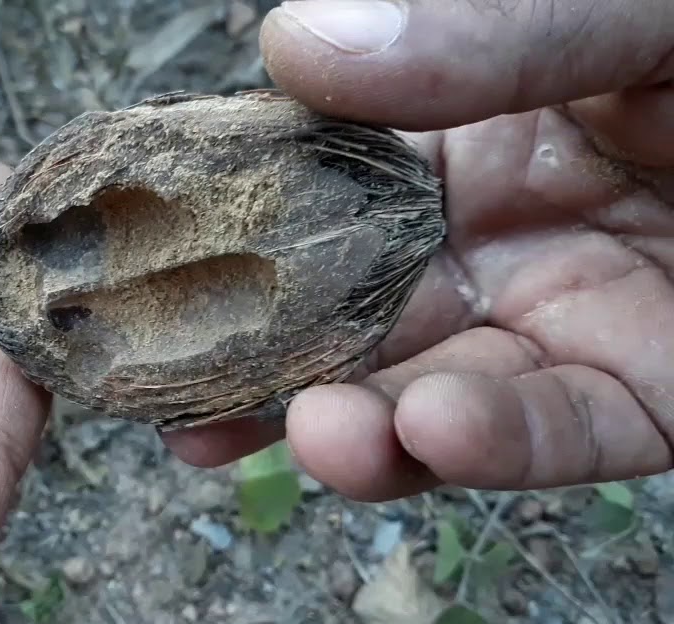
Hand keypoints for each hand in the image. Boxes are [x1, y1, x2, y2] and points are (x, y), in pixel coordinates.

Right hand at [163, 0, 673, 500]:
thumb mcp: (609, 10)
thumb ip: (473, 31)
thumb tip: (292, 43)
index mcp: (455, 144)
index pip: (307, 191)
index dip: (222, 226)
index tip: (135, 253)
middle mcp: (484, 246)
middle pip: (341, 321)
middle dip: (258, 365)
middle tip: (173, 388)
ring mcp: (558, 327)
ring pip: (428, 401)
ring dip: (359, 431)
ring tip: (312, 433)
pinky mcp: (644, 399)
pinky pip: (556, 436)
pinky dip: (490, 445)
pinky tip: (431, 431)